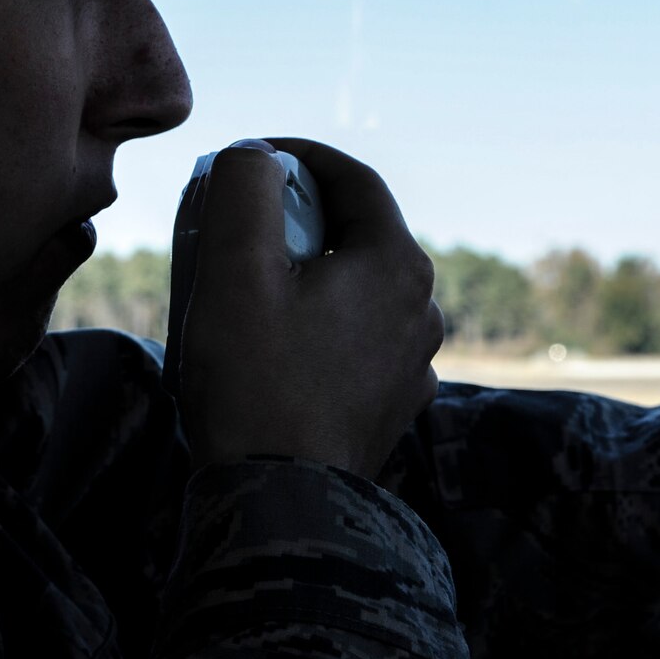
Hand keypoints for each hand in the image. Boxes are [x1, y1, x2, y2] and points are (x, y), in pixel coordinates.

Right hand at [175, 138, 443, 480]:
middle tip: (235, 222)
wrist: (282, 504)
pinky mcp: (394, 404)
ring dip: (308, 272)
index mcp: (398, 264)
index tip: (245, 158)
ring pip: (357, 287)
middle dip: (296, 215)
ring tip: (247, 284)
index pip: (352, 177)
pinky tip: (273, 340)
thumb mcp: (236, 267)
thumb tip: (256, 154)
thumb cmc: (255, 382)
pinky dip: (318, 321)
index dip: (296, 155)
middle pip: (357, 232)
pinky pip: (356, 338)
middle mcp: (424, 308)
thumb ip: (247, 188)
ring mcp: (415, 361)